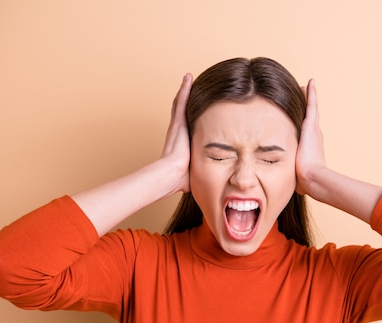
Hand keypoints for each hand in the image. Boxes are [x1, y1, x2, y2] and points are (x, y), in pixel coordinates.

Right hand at [161, 73, 192, 192]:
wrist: (171, 175)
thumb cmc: (180, 179)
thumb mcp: (195, 172)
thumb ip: (201, 174)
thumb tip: (210, 186)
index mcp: (181, 142)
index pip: (187, 126)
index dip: (191, 119)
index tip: (196, 112)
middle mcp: (178, 131)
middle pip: (183, 111)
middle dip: (186, 100)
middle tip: (190, 87)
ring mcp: (177, 125)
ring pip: (181, 103)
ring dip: (185, 91)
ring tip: (189, 79)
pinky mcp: (178, 122)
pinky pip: (182, 100)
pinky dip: (185, 88)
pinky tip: (189, 77)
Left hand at [296, 79, 326, 196]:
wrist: (312, 178)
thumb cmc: (303, 180)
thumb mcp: (294, 173)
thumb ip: (290, 174)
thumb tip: (283, 185)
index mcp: (309, 145)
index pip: (304, 130)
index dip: (301, 121)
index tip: (297, 115)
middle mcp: (314, 135)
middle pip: (308, 116)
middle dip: (305, 106)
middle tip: (303, 93)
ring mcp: (313, 129)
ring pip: (310, 108)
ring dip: (308, 97)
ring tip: (306, 85)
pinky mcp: (311, 125)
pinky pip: (311, 104)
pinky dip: (311, 93)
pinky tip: (310, 82)